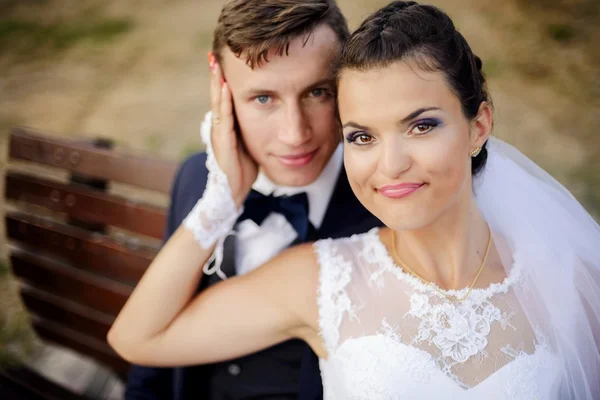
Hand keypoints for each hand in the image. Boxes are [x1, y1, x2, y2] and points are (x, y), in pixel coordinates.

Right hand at [208, 53, 257, 207]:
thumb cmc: (243, 169)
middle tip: (215, 53)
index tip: (224, 60)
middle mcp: (219, 127)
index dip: (223, 79)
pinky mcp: (222, 143)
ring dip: (216, 82)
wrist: (234, 192)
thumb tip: (266, 113)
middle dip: (216, 74)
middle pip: (218, 95)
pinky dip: (223, 101)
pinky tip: (225, 86)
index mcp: (226, 126)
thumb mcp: (249, 143)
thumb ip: (251, 129)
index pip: (225, 97)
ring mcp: (219, 134)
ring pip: (218, 103)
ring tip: (216, 63)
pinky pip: (224, 118)